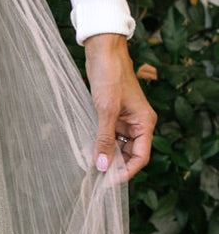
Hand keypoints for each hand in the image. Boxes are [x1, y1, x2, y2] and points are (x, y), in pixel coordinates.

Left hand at [84, 33, 155, 182]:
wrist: (103, 52)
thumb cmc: (109, 76)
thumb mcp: (106, 110)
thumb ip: (104, 139)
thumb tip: (102, 165)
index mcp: (144, 123)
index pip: (141, 157)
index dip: (126, 172)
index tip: (108, 181)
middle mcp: (138, 123)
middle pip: (130, 154)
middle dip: (114, 165)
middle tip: (95, 176)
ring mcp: (125, 119)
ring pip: (118, 146)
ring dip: (106, 154)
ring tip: (90, 163)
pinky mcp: (113, 114)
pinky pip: (109, 135)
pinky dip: (100, 143)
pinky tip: (88, 149)